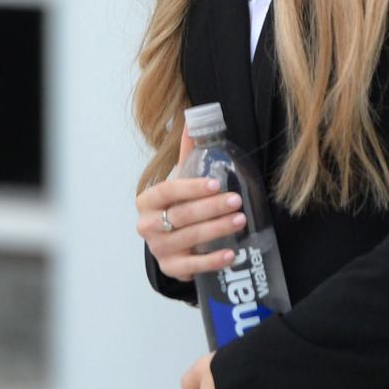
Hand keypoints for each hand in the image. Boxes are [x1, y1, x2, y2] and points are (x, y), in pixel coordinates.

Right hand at [135, 126, 246, 282]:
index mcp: (147, 200)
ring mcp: (158, 249)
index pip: (168, 191)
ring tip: (240, 220)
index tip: (216, 183)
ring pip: (188, 238)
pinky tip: (231, 254)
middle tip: (236, 200)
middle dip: (211, 208)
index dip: (191, 187)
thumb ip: (188, 153)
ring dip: (216, 229)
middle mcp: (147, 226)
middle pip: (181, 215)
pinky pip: (191, 267)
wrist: (169, 242)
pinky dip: (212, 260)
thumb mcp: (181, 180)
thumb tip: (193, 119)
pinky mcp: (170, 269)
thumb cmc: (177, 205)